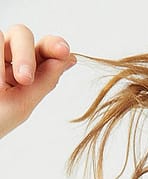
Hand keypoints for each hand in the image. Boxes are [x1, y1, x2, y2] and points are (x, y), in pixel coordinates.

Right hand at [0, 24, 76, 138]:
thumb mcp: (23, 104)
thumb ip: (46, 81)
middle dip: (26, 55)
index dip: (54, 46)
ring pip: (2, 35)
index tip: (63, 50)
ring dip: (7, 61)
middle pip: (22, 35)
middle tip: (24, 80)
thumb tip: (70, 58)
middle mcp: (8, 55)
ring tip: (0, 86)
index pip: (43, 50)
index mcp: (25, 68)